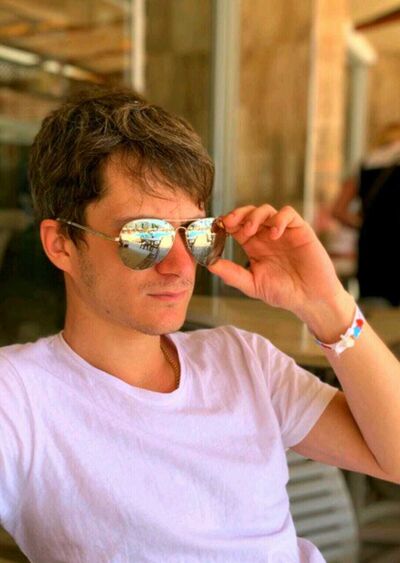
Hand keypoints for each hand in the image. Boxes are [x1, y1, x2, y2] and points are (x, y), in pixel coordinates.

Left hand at [208, 204, 348, 321]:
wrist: (310, 299)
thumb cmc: (283, 292)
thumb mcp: (252, 285)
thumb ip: (232, 274)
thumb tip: (210, 264)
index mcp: (253, 246)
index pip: (236, 226)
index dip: (225, 223)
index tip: (216, 228)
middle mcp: (266, 235)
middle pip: (248, 213)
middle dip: (237, 214)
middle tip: (229, 223)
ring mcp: (283, 231)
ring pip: (266, 210)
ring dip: (255, 216)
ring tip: (250, 231)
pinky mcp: (300, 230)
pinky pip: (288, 214)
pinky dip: (279, 220)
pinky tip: (274, 234)